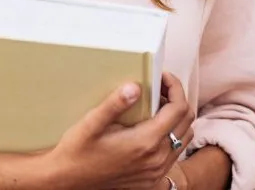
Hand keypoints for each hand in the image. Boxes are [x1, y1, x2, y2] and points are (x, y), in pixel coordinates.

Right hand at [47, 72, 194, 188]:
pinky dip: (172, 133)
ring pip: (184, 136)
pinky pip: (175, 152)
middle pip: (187, 121)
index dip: (175, 86)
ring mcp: (156, 171)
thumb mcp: (91, 123)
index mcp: (146, 142)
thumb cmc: (77, 151)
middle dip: (177, 97)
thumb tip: (135, 86)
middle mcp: (157, 158)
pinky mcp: (152, 178)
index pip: (178, 108)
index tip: (162, 75)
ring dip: (177, 116)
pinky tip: (153, 124)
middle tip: (160, 85)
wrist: (67, 182)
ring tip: (157, 102)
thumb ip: (115, 104)